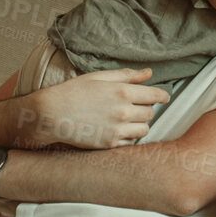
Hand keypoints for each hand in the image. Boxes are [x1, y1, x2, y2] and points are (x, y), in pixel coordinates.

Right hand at [24, 68, 170, 148]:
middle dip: (145, 108)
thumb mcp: (99, 77)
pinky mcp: (110, 144)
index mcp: (122, 92)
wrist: (51, 114)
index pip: (155, 95)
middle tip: (134, 105)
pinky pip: (130, 142)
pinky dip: (128, 136)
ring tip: (126, 119)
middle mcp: (123, 111)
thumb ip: (126, 76)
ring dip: (139, 124)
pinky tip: (117, 129)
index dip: (163, 95)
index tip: (164, 96)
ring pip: (144, 129)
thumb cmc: (73, 92)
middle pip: (150, 112)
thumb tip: (148, 73)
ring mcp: (117, 129)